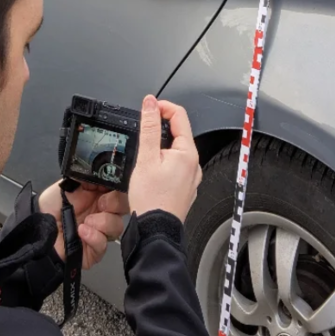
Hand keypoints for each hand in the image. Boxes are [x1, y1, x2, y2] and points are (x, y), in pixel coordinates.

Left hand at [38, 181, 129, 268]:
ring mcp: (100, 231)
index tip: (111, 185)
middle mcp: (103, 212)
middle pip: (125, 207)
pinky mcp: (95, 248)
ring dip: (103, 222)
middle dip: (115, 203)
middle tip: (101, 203)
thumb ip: (86, 176)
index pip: (119, 189)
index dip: (119, 187)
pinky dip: (94, 236)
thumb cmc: (49, 208)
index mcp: (99, 194)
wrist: (38, 230)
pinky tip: (81, 231)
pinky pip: (104, 243)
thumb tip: (100, 166)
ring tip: (86, 221)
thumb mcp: (67, 184)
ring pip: (117, 226)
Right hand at [128, 96, 201, 223]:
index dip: (162, 107)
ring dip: (159, 146)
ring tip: (143, 157)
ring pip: (175, 150)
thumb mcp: (145, 158)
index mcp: (188, 153)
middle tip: (141, 133)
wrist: (155, 232)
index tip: (148, 107)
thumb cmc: (151, 201)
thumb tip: (151, 103)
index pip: (179, 115)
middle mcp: (194, 164)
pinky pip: (175, 166)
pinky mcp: (184, 187)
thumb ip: (148, 127)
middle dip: (159, 128)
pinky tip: (150, 172)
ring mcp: (190, 177)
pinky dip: (162, 161)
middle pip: (177, 132)